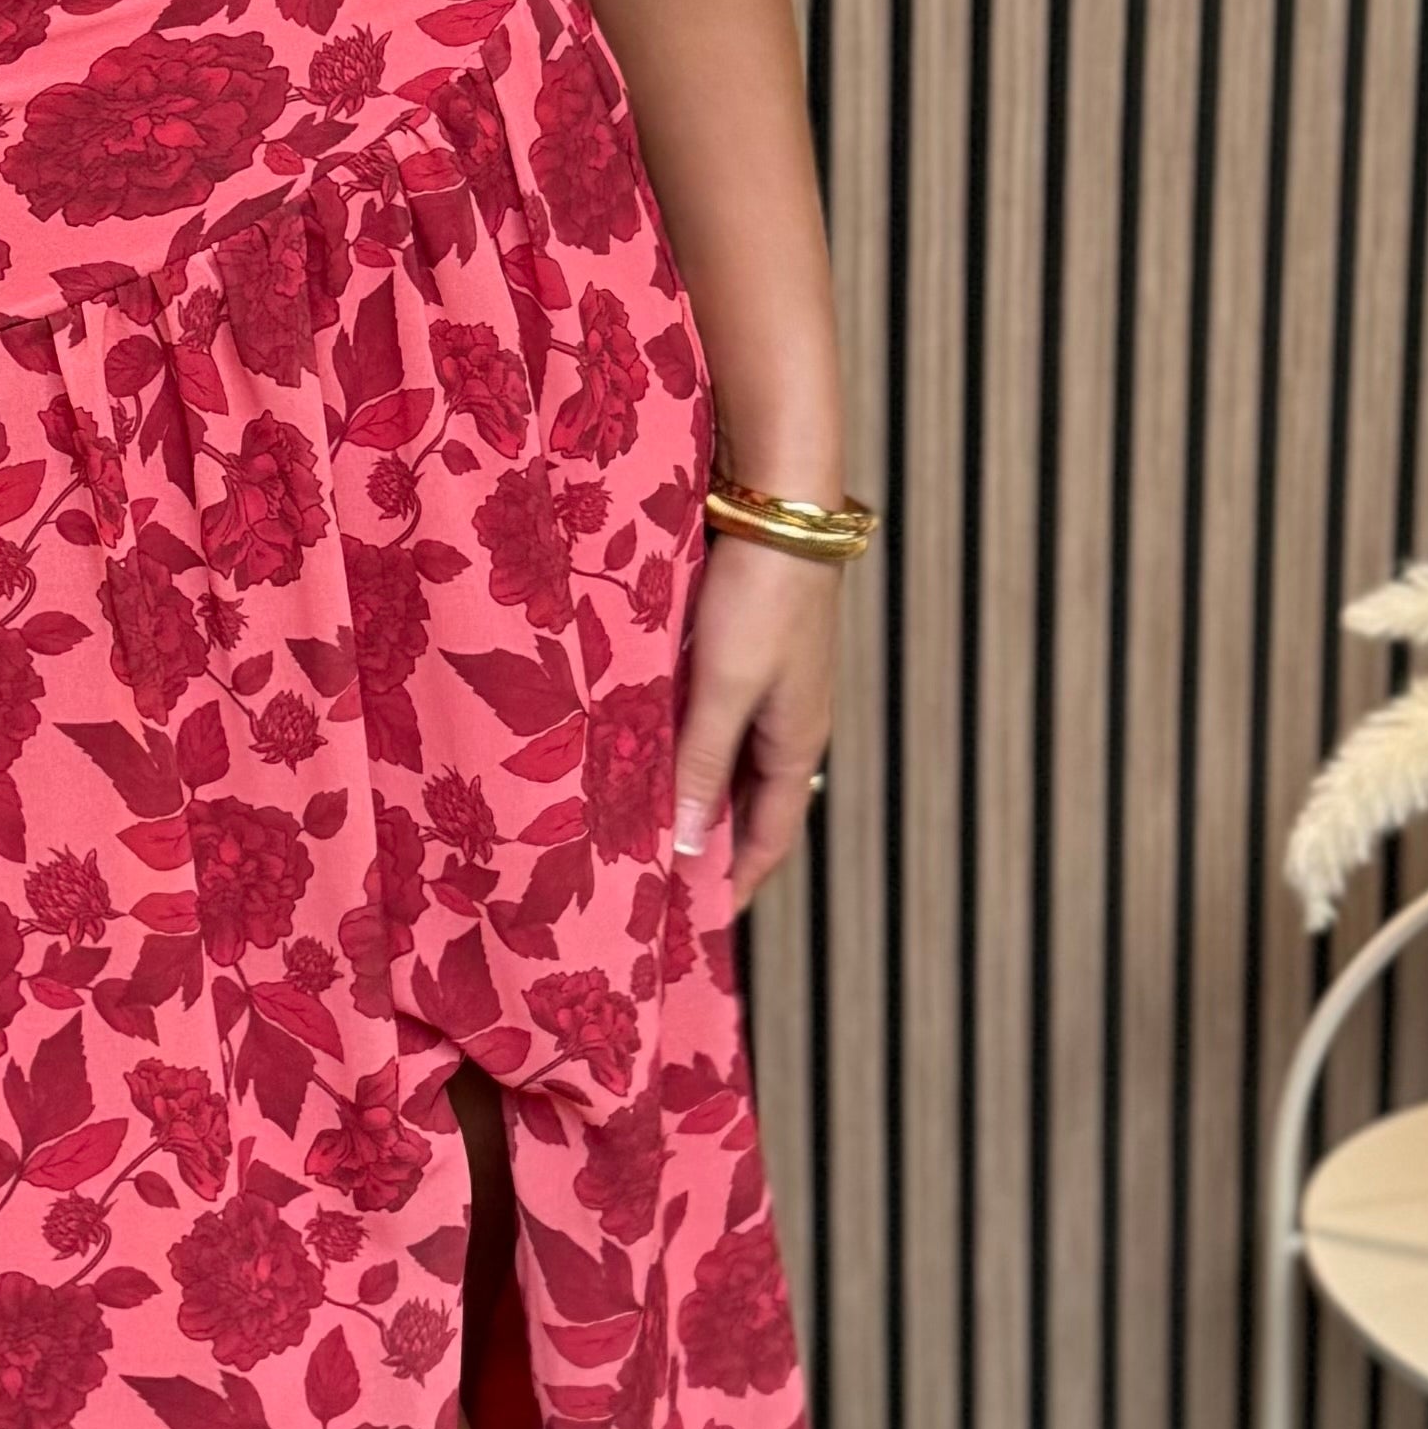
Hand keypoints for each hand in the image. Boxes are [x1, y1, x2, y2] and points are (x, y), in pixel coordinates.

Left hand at [672, 531, 838, 906]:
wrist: (783, 503)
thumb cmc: (760, 596)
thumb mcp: (726, 688)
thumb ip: (704, 763)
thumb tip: (693, 847)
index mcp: (795, 742)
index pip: (769, 840)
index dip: (734, 883)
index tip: (692, 924)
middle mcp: (787, 723)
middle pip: (746, 806)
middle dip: (706, 846)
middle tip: (650, 881)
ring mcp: (769, 687)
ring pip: (725, 761)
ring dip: (690, 793)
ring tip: (633, 822)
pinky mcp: (746, 653)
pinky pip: (713, 719)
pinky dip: (682, 746)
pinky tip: (639, 748)